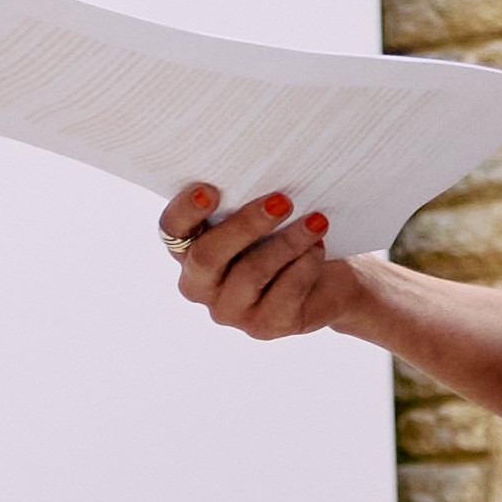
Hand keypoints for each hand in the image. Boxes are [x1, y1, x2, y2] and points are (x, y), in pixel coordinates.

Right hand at [153, 179, 394, 345]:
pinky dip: (305, 265)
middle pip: (208, 256)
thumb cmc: (286, 236)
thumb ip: (245, 203)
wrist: (329, 280)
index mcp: (188, 250)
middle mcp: (199, 284)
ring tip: (317, 222)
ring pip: (251, 272)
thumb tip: (262, 175)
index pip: (172, 229)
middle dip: (246, 225)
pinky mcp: (264, 327)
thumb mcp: (262, 217)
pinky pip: (284, 292)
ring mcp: (229, 310)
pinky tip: (318, 249)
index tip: (209, 189)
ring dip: (288, 242)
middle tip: (282, 200)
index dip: (185, 210)